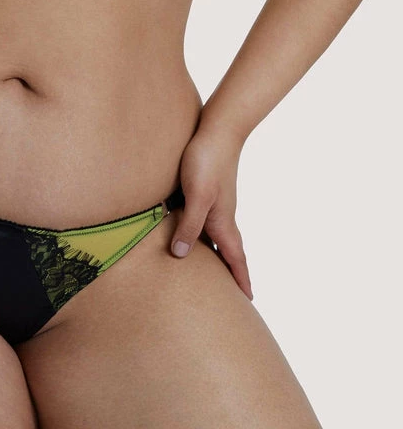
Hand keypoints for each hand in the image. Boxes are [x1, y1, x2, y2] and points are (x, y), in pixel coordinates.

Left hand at [169, 123, 252, 299]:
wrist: (219, 128)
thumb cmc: (207, 161)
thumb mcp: (197, 196)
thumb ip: (190, 225)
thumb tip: (180, 255)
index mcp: (223, 221)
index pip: (235, 258)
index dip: (241, 279)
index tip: (248, 300)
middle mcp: (222, 215)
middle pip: (228, 250)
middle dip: (231, 271)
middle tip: (232, 293)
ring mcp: (215, 202)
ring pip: (216, 235)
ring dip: (216, 253)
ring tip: (210, 269)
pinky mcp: (206, 189)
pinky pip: (205, 219)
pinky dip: (202, 233)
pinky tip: (189, 229)